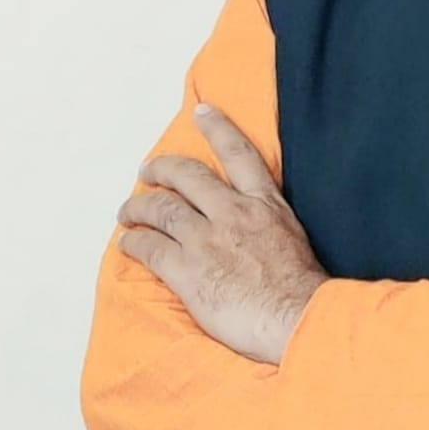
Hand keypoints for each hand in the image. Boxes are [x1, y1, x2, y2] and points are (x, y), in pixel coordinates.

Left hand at [116, 103, 328, 363]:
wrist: (296, 318)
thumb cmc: (301, 288)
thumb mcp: (294, 237)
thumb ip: (269, 223)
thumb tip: (256, 227)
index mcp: (265, 204)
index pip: (239, 154)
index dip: (218, 128)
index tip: (202, 112)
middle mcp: (233, 213)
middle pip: (187, 177)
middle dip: (162, 169)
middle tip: (149, 170)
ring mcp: (207, 240)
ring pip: (161, 209)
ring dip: (138, 207)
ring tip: (128, 211)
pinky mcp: (187, 270)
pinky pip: (150, 248)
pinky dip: (134, 243)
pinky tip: (127, 243)